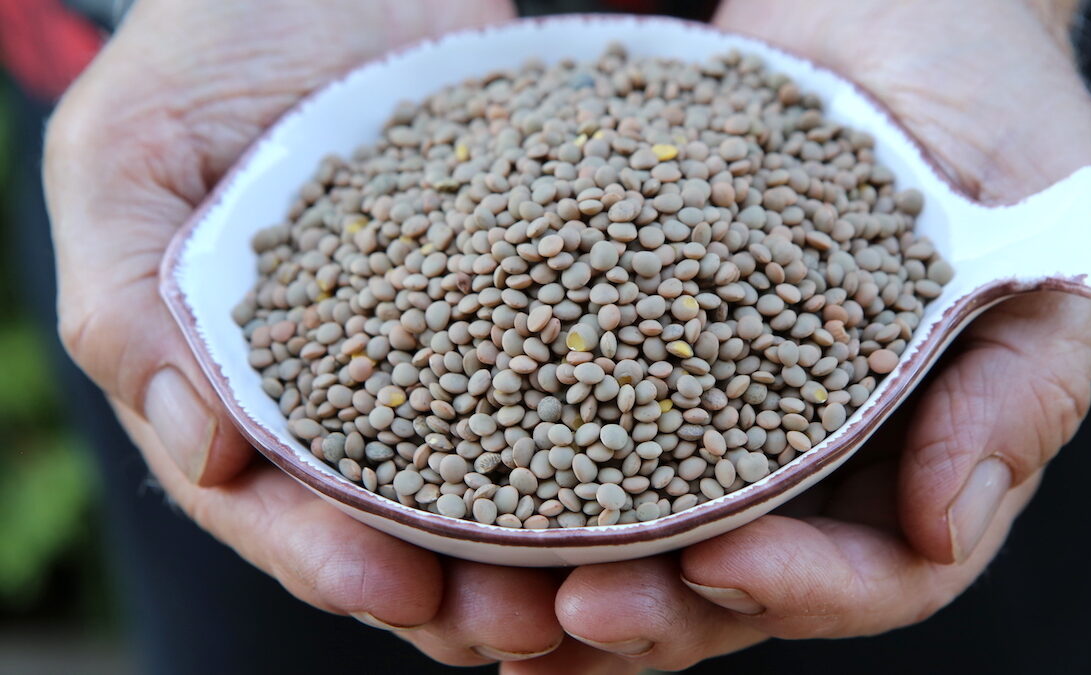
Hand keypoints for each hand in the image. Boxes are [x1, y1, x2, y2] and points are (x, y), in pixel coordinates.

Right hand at [43, 0, 599, 665]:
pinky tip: (658, 467)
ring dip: (541, 542)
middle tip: (525, 625)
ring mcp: (443, 341)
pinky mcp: (523, 290)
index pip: (271, 502)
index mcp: (235, 378)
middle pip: (395, 521)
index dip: (327, 558)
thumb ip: (135, 304)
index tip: (398, 593)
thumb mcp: (131, 156)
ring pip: (491, 474)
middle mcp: (346, 381)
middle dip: (454, 585)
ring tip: (605, 579)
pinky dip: (604, 430)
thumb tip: (202, 452)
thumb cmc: (214, 42)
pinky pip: (565, 374)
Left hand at [539, 0, 1090, 669]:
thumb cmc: (981, 91)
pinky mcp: (651, 354)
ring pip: (658, 538)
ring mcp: (733, 410)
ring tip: (492, 605)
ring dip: (578, 584)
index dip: (807, 586)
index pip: (887, 567)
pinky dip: (535, 486)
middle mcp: (829, 451)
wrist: (876, 8)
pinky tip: (464, 511)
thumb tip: (946, 528)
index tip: (723, 563)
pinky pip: (590, 436)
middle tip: (570, 616)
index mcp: (937, 441)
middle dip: (664, 611)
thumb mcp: (1043, 209)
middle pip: (749, 580)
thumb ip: (1021, 367)